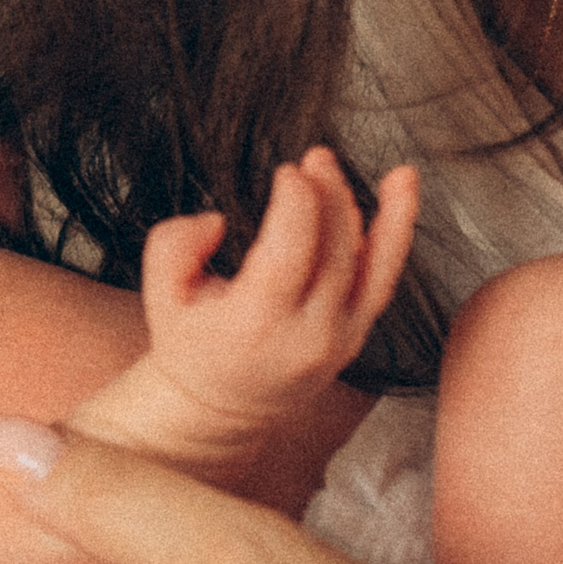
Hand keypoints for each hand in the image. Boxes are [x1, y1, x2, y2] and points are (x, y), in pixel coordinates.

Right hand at [139, 149, 417, 429]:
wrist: (221, 405)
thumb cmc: (190, 342)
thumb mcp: (159, 293)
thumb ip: (174, 244)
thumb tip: (220, 220)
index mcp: (255, 323)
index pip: (290, 252)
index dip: (296, 203)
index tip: (286, 171)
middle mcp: (307, 334)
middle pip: (334, 250)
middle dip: (329, 195)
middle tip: (316, 158)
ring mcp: (340, 338)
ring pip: (370, 263)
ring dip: (368, 208)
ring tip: (369, 169)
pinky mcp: (357, 334)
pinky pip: (384, 278)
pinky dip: (396, 233)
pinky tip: (403, 193)